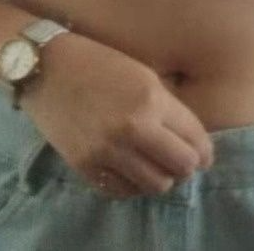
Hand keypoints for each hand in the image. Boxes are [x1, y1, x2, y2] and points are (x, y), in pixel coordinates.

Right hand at [19, 32, 213, 198]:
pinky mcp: (85, 167)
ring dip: (163, 178)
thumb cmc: (100, 63)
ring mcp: (107, 151)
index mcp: (152, 99)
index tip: (206, 153)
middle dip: (189, 165)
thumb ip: (167, 107)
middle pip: (181, 167)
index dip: (205, 149)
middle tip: (185, 160)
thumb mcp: (144, 74)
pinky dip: (134, 185)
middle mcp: (132, 129)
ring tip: (160, 167)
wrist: (47, 69)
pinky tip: (135, 172)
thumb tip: (190, 137)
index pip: (194, 137)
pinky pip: (122, 191)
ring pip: (155, 185)